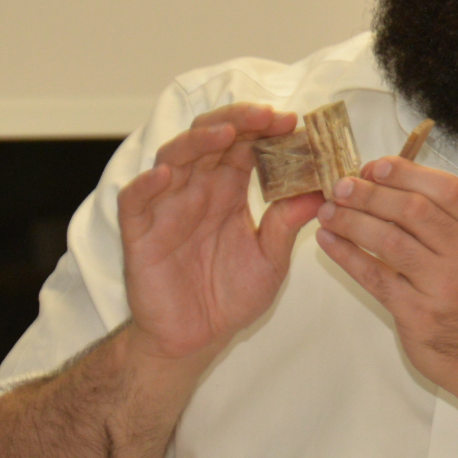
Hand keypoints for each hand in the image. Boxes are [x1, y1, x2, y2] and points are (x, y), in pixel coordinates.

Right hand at [117, 103, 323, 362]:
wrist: (196, 340)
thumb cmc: (231, 296)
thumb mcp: (270, 258)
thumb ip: (288, 223)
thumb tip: (323, 189)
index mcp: (228, 191)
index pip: (244, 145)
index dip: (264, 129)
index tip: (293, 122)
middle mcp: (197, 190)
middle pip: (210, 138)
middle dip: (238, 121)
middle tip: (268, 117)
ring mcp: (166, 208)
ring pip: (173, 157)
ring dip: (197, 141)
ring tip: (226, 133)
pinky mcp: (140, 233)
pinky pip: (134, 200)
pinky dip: (145, 184)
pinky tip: (164, 175)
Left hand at [313, 156, 457, 399]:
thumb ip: (445, 219)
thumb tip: (390, 184)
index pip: (445, 189)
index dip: (407, 173)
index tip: (375, 166)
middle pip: (413, 210)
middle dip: (371, 194)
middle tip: (341, 186)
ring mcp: (442, 285)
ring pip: (390, 241)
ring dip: (353, 222)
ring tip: (328, 211)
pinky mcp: (418, 313)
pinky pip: (375, 277)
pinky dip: (347, 256)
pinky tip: (328, 242)